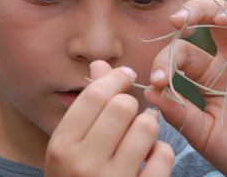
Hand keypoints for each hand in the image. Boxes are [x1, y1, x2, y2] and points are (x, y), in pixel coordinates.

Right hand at [45, 61, 174, 176]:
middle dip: (131, 105)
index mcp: (61, 146)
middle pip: (123, 106)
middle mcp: (83, 164)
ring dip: (148, 126)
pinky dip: (162, 153)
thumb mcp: (72, 145)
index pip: (94, 95)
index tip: (126, 76)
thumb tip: (101, 63)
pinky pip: (165, 156)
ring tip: (140, 136)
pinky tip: (150, 159)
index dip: (115, 78)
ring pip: (147, 126)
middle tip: (129, 114)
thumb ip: (88, 103)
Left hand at [145, 0, 226, 176]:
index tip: (158, 78)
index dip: (167, 57)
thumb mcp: (202, 134)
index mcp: (210, 74)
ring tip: (226, 20)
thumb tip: (148, 92)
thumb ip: (178, 113)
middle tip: (180, 18)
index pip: (184, 49)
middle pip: (218, 17)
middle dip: (200, 9)